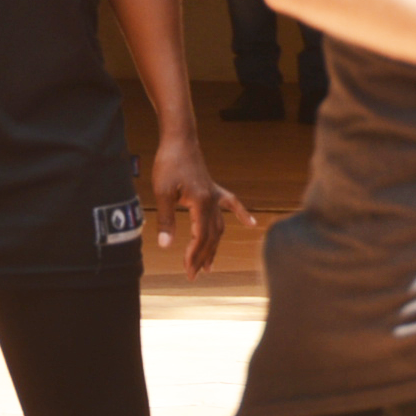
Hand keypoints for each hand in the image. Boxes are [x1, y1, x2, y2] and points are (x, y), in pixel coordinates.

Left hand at [149, 133, 256, 277]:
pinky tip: (252, 224)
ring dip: (214, 246)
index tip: (187, 270)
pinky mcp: (213, 189)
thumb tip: (165, 246)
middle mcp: (212, 201)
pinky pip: (232, 204)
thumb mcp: (163, 192)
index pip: (201, 236)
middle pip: (211, 235)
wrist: (179, 140)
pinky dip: (241, 214)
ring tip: (210, 265)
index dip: (195, 255)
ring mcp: (215, 194)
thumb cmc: (169, 163)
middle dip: (203, 257)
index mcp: (201, 202)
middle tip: (194, 275)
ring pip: (219, 226)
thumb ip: (165, 220)